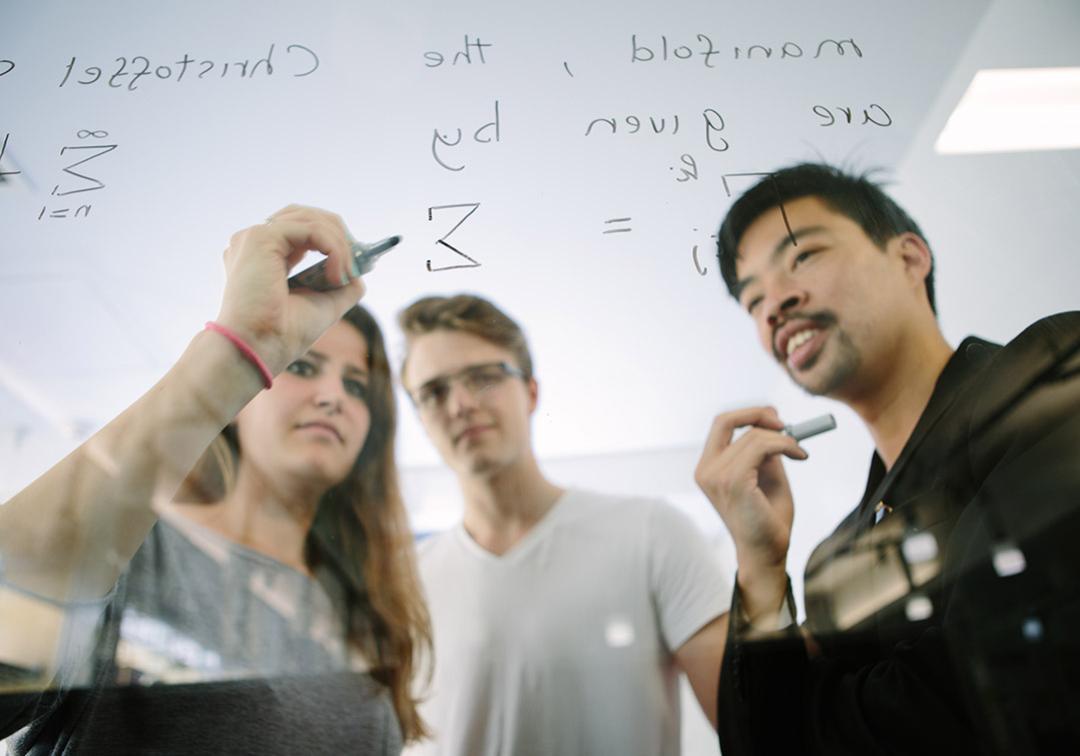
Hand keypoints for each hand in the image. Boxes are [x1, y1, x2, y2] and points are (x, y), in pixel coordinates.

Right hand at [214, 205, 365, 372]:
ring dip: (341, 245)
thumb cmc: (284, 334)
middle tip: (359, 263)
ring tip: (347, 275)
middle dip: (340, 236)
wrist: (260, 348)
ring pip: (313, 220)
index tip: (356, 263)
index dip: (334, 240)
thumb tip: (360, 273)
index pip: (302, 230)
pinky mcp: (261, 237)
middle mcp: (256, 243)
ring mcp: (255, 237)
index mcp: (263, 257)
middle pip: (307, 216)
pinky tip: (337, 276)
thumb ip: (342, 286)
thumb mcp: (324, 304)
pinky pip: (312, 229)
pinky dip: (334, 249)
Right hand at [695, 406, 806, 616]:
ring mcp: (717, 477)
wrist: (768, 553)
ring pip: (753, 436)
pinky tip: (801, 457)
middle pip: (727, 421)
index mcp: (708, 468)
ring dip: (783, 439)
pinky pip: (763, 447)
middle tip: (785, 424)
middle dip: (759, 414)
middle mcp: (706, 471)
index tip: (774, 418)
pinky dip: (786, 446)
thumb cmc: (767, 519)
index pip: (719, 425)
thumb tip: (771, 422)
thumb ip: (763, 451)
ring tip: (800, 452)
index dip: (747, 414)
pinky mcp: (734, 482)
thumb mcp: (766, 476)